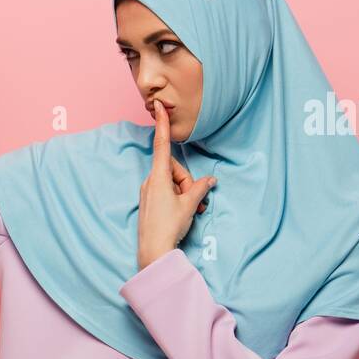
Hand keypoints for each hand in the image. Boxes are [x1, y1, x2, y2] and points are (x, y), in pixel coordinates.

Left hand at [136, 100, 215, 270]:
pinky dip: (179, 199)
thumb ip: (200, 188)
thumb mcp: (189, 204)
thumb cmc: (169, 226)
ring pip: (173, 183)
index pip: (161, 145)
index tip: (159, 107)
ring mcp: (148, 192)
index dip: (162, 124)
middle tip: (195, 201)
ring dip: (186, 193)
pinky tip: (186, 213)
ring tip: (193, 210)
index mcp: (158, 177)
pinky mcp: (149, 203)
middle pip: (175, 170)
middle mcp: (150, 181)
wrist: (153, 251)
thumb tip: (210, 180)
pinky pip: (167, 193)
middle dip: (188, 182)